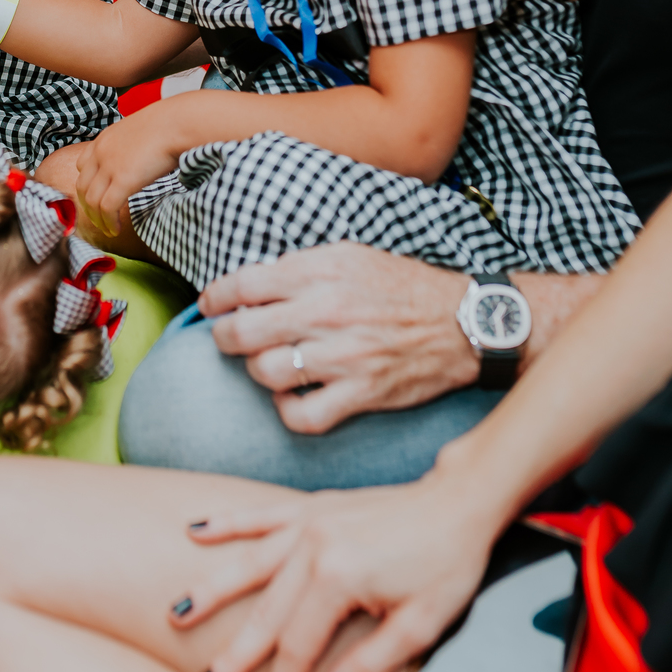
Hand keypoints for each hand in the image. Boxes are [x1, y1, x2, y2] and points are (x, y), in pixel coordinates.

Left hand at [73, 104, 181, 237]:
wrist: (176, 123)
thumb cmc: (167, 125)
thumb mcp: (138, 132)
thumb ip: (129, 147)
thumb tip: (137, 162)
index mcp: (103, 139)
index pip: (82, 166)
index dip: (87, 185)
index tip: (95, 198)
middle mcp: (101, 153)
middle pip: (82, 187)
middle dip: (87, 207)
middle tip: (98, 220)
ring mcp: (109, 167)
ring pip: (92, 201)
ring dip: (98, 219)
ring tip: (108, 229)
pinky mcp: (122, 180)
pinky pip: (107, 208)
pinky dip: (109, 222)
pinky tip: (116, 229)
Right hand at [168, 474, 496, 671]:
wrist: (458, 500)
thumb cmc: (445, 562)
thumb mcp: (420, 626)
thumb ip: (370, 665)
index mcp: (339, 577)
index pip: (298, 645)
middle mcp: (313, 546)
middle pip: (265, 612)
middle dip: (234, 653)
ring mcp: (309, 522)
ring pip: (249, 562)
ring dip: (211, 589)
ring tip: (177, 612)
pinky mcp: (313, 506)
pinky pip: (261, 515)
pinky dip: (227, 522)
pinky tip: (196, 530)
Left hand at [201, 243, 474, 431]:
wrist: (461, 322)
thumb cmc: (400, 285)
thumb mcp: (349, 255)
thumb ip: (300, 267)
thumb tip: (252, 284)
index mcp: (321, 272)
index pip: (242, 284)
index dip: (215, 298)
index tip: (210, 306)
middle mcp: (328, 312)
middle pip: (243, 333)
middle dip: (225, 338)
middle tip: (230, 338)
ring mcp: (344, 356)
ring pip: (266, 373)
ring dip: (258, 370)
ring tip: (266, 363)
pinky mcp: (361, 393)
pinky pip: (302, 416)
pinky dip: (287, 410)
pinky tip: (291, 396)